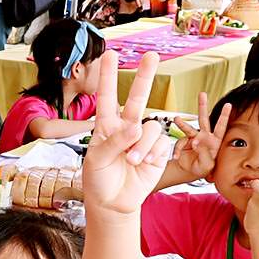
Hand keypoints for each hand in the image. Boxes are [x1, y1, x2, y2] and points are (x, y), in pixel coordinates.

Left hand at [81, 52, 168, 214]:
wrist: (113, 203)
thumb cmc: (98, 180)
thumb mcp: (97, 160)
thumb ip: (114, 141)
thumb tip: (136, 126)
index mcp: (106, 127)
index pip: (107, 98)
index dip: (109, 77)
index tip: (109, 55)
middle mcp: (126, 129)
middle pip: (137, 98)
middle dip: (144, 77)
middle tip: (152, 55)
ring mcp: (142, 140)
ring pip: (150, 128)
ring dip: (142, 145)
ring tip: (132, 161)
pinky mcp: (157, 151)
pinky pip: (161, 143)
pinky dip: (152, 154)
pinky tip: (144, 165)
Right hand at [171, 88, 229, 181]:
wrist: (189, 172)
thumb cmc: (202, 169)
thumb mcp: (207, 166)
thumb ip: (204, 154)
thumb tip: (196, 141)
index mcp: (215, 142)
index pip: (221, 127)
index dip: (224, 116)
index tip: (228, 105)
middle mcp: (204, 137)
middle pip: (204, 119)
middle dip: (202, 106)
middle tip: (202, 94)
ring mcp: (193, 139)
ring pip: (188, 127)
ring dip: (182, 123)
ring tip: (177, 119)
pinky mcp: (184, 142)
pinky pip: (179, 144)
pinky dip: (177, 150)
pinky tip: (176, 156)